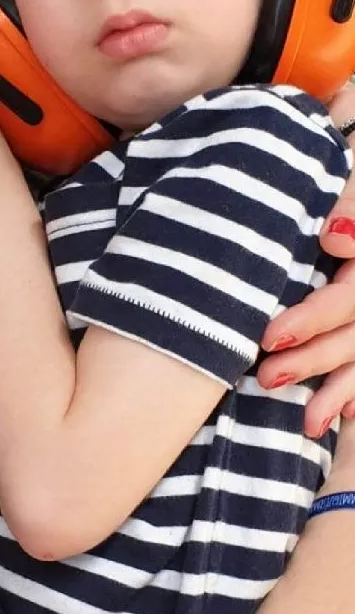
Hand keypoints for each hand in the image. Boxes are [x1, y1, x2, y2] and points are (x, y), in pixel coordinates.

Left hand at [258, 84, 354, 438]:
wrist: (342, 222)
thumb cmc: (338, 197)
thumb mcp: (349, 190)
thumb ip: (346, 205)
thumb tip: (332, 234)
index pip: (348, 296)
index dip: (313, 319)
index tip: (268, 337)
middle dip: (314, 357)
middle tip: (266, 375)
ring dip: (339, 389)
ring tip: (309, 423)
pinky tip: (342, 417)